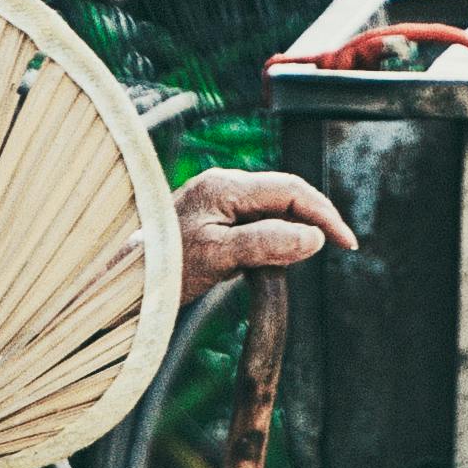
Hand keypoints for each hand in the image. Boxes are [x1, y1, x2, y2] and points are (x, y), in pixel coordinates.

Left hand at [172, 167, 358, 298]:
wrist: (121, 282)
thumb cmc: (162, 268)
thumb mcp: (218, 257)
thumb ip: (266, 243)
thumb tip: (313, 238)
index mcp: (225, 186)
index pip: (290, 190)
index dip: (323, 214)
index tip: (345, 243)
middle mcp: (222, 186)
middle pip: (285, 193)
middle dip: (315, 218)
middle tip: (341, 246)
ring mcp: (217, 201)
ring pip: (272, 207)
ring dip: (295, 228)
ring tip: (310, 254)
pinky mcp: (213, 219)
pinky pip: (256, 220)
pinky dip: (276, 236)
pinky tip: (280, 257)